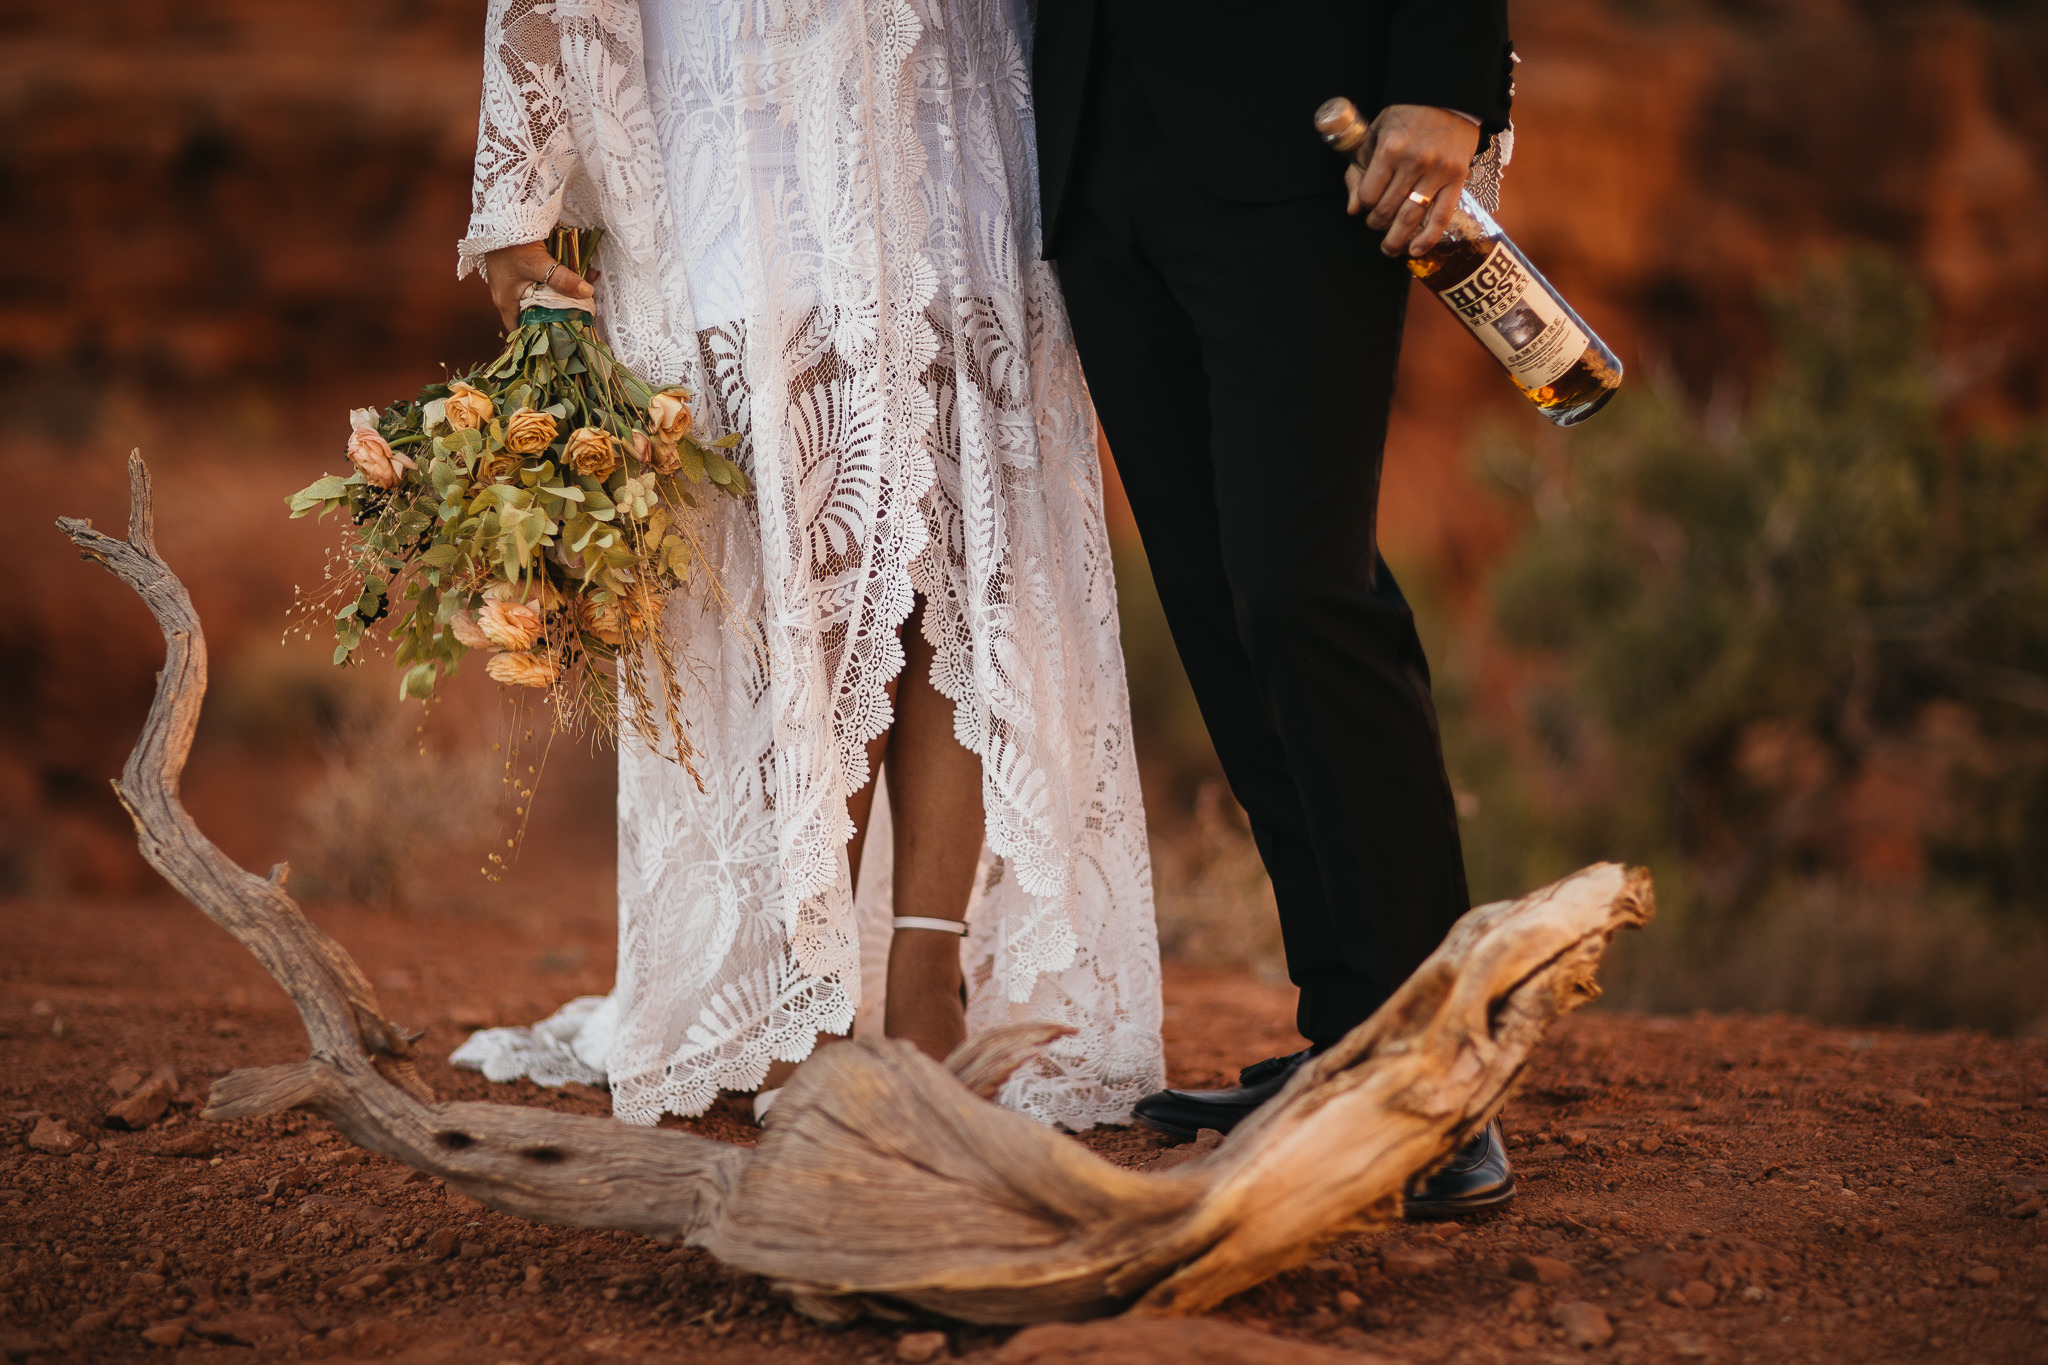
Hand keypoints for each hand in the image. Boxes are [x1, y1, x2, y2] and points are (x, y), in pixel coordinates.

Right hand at [480, 240, 593, 329]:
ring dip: (560, 296)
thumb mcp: (538, 264)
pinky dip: (556, 281)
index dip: (538, 338)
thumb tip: (587, 293)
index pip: (521, 331)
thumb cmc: (511, 245)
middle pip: (534, 315)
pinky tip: (577, 275)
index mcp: (506, 303)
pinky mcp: (519, 270)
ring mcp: (512, 283)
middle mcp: (507, 296)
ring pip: (540, 297)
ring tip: (584, 296)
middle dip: (557, 315)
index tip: (560, 340)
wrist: (499, 216)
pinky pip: (540, 281)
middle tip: (579, 317)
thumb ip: (562, 279)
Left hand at [1343, 105, 1481, 257]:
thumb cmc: (1406, 117)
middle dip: (1377, 222)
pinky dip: (1428, 238)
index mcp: (1390, 148)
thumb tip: (1353, 209)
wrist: (1448, 99)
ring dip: (1396, 239)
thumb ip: (1360, 170)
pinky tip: (1415, 250)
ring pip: (1411, 217)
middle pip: (1387, 209)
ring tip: (1389, 248)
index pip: (1369, 194)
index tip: (1366, 203)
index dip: (1364, 204)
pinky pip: (1442, 216)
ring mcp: (1438, 172)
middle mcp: (1415, 161)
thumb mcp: (1375, 135)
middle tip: (1376, 224)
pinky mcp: (1457, 179)